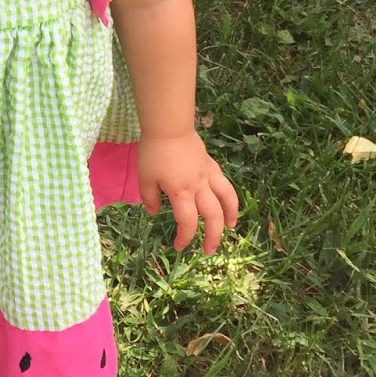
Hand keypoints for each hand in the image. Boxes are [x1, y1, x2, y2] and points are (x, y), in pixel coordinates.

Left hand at [136, 132, 238, 254]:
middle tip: (209, 250)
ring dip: (231, 215)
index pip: (187, 222)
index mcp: (181, 193)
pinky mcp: (211, 164)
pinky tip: (226, 200)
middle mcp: (199, 187)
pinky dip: (228, 195)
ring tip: (230, 227)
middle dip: (212, 236)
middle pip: (212, 216)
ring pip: (227, 198)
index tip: (178, 246)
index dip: (185, 238)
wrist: (169, 126)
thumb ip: (149, 198)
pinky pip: (224, 183)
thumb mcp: (144, 178)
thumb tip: (154, 213)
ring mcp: (208, 175)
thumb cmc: (153, 152)